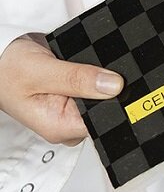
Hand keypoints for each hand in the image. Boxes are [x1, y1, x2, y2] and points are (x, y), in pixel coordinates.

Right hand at [0, 36, 123, 145]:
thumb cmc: (7, 69)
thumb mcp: (40, 71)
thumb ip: (77, 78)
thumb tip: (114, 85)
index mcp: (59, 126)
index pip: (104, 123)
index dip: (117, 104)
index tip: (124, 85)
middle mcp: (68, 121)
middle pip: (108, 110)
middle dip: (112, 90)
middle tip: (105, 69)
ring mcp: (73, 109)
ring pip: (105, 97)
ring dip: (105, 81)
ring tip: (91, 65)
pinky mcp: (76, 95)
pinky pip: (98, 87)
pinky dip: (99, 75)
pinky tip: (91, 65)